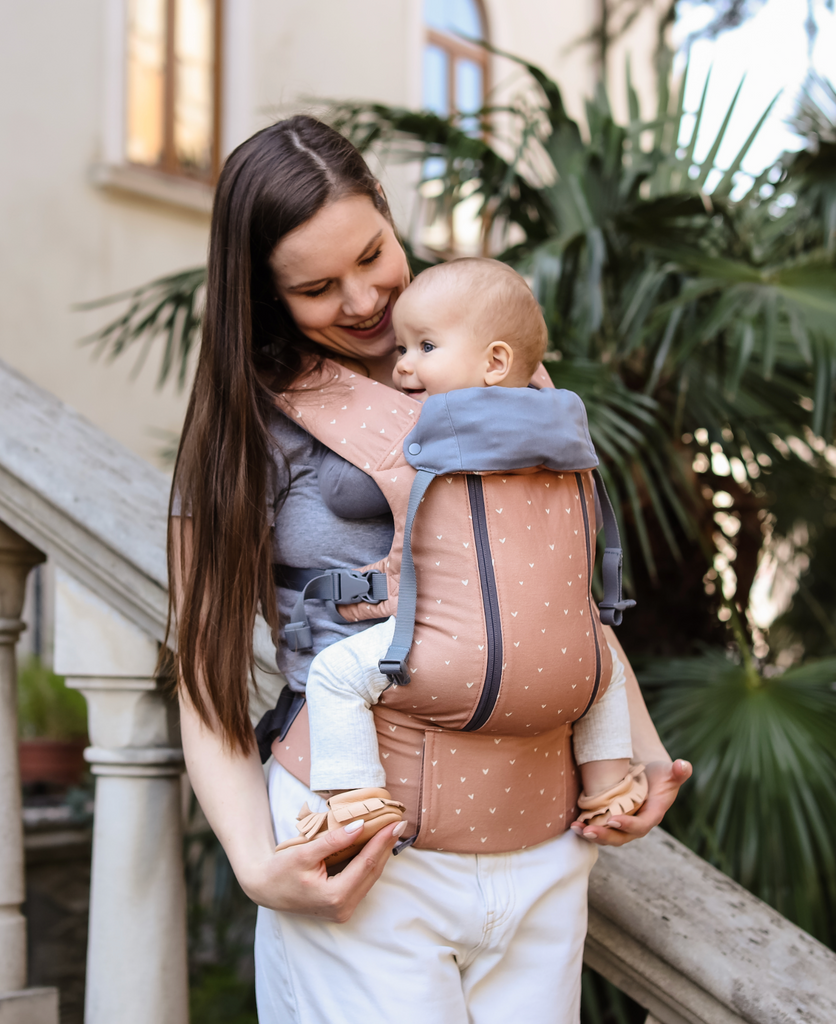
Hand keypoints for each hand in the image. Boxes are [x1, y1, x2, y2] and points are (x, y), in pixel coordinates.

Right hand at [241, 819, 406, 921]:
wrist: (264, 889)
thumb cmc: (280, 871)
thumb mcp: (305, 853)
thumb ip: (334, 841)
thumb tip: (360, 826)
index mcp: (334, 897)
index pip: (366, 864)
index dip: (382, 842)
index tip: (395, 823)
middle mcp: (342, 908)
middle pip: (372, 872)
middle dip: (386, 847)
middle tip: (399, 824)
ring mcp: (342, 910)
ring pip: (369, 878)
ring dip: (380, 855)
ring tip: (392, 833)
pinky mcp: (341, 907)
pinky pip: (361, 882)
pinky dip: (369, 864)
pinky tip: (376, 848)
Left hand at [569, 758, 691, 846]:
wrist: (650, 776)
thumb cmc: (661, 773)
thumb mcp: (671, 772)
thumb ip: (678, 771)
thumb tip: (683, 765)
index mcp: (653, 815)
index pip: (642, 825)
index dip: (629, 825)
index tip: (613, 819)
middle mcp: (638, 824)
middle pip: (622, 837)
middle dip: (605, 835)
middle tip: (588, 830)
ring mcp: (624, 825)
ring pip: (608, 835)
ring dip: (592, 834)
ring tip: (577, 829)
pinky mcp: (611, 820)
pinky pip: (600, 828)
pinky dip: (587, 828)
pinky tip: (574, 824)